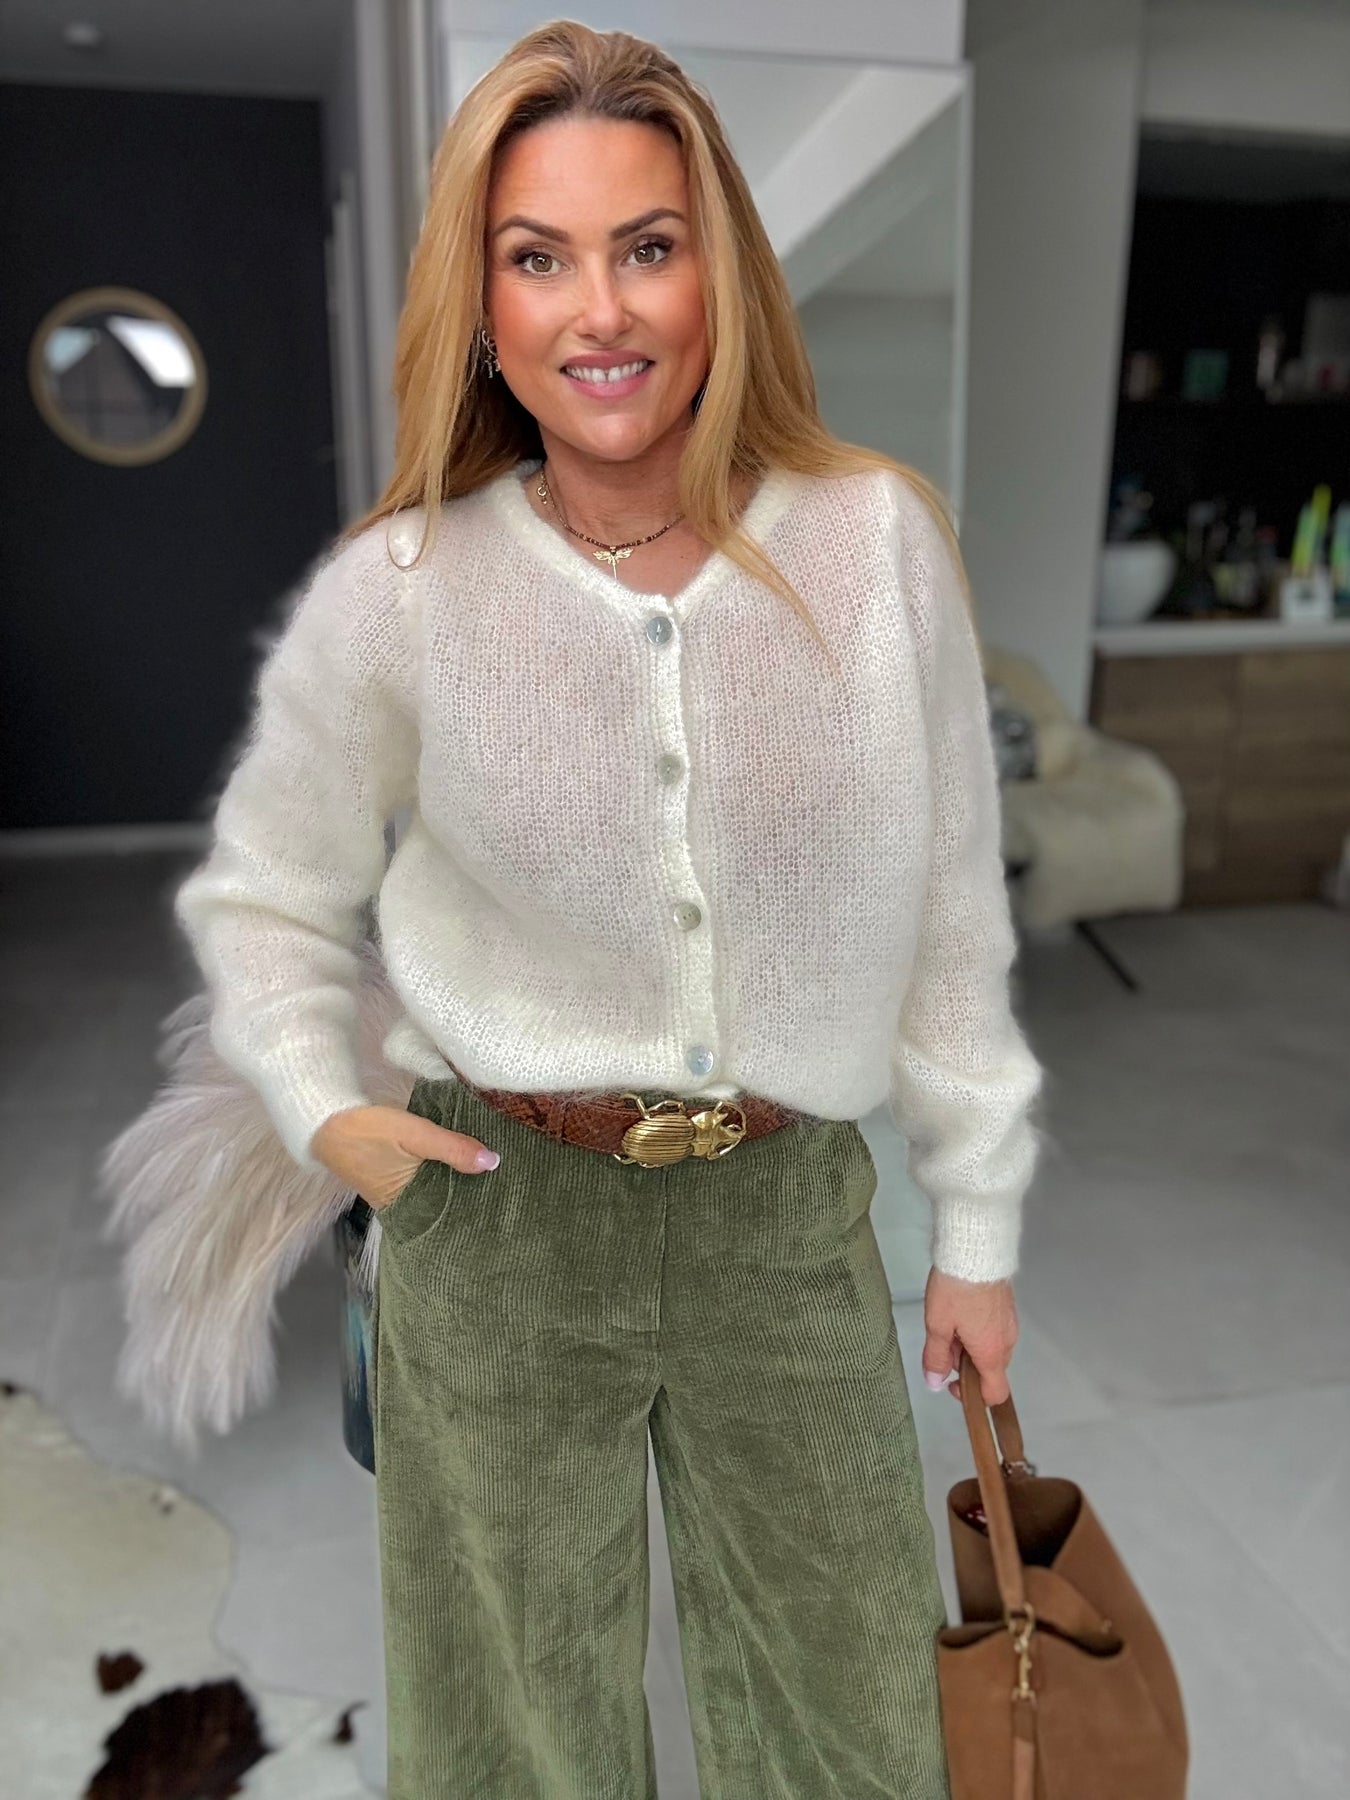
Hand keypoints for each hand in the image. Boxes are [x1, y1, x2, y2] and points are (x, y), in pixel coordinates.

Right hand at [310, 1103, 499, 1212]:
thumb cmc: (367, 1131)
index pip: (451, 1214)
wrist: (325, 1120)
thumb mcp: (414, 1134)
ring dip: (458, 1176)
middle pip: (446, 1200)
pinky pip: (426, 1176)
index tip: (507, 1194)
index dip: (477, 1203)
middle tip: (509, 1178)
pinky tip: (463, 1157)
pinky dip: (443, 1167)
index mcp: (407, 1205)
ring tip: (495, 1167)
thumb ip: (453, 1148)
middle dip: (471, 1188)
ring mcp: (398, 1190)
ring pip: (437, 1186)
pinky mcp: (394, 1174)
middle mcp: (403, 1204)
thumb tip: (493, 1162)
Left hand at [921, 1265, 1018, 1406]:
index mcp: (992, 1352)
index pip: (996, 1392)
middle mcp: (1007, 1341)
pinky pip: (995, 1330)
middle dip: (965, 1365)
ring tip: (948, 1323)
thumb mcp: (937, 1325)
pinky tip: (959, 1311)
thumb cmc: (956, 1288)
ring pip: (991, 1348)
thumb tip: (934, 1383)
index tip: (952, 1383)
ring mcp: (1010, 1322)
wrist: (975, 1248)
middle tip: (942, 1345)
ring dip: (970, 1346)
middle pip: (991, 1369)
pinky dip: (978, 1330)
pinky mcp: (1007, 1306)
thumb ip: (935, 1357)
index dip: (973, 1396)